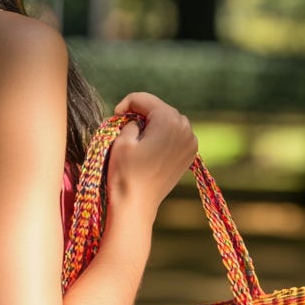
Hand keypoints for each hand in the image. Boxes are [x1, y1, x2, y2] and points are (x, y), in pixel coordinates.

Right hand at [106, 92, 197, 215]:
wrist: (136, 205)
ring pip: (169, 120)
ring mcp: (190, 142)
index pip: (143, 99)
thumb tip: (138, 119)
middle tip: (124, 125)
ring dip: (153, 123)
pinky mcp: (190, 154)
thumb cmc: (125, 172)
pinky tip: (150, 147)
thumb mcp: (122, 138)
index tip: (114, 117)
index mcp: (168, 120)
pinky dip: (164, 135)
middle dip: (141, 113)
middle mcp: (185, 127)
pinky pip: (176, 134)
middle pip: (159, 108)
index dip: (125, 104)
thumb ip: (131, 119)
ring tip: (137, 136)